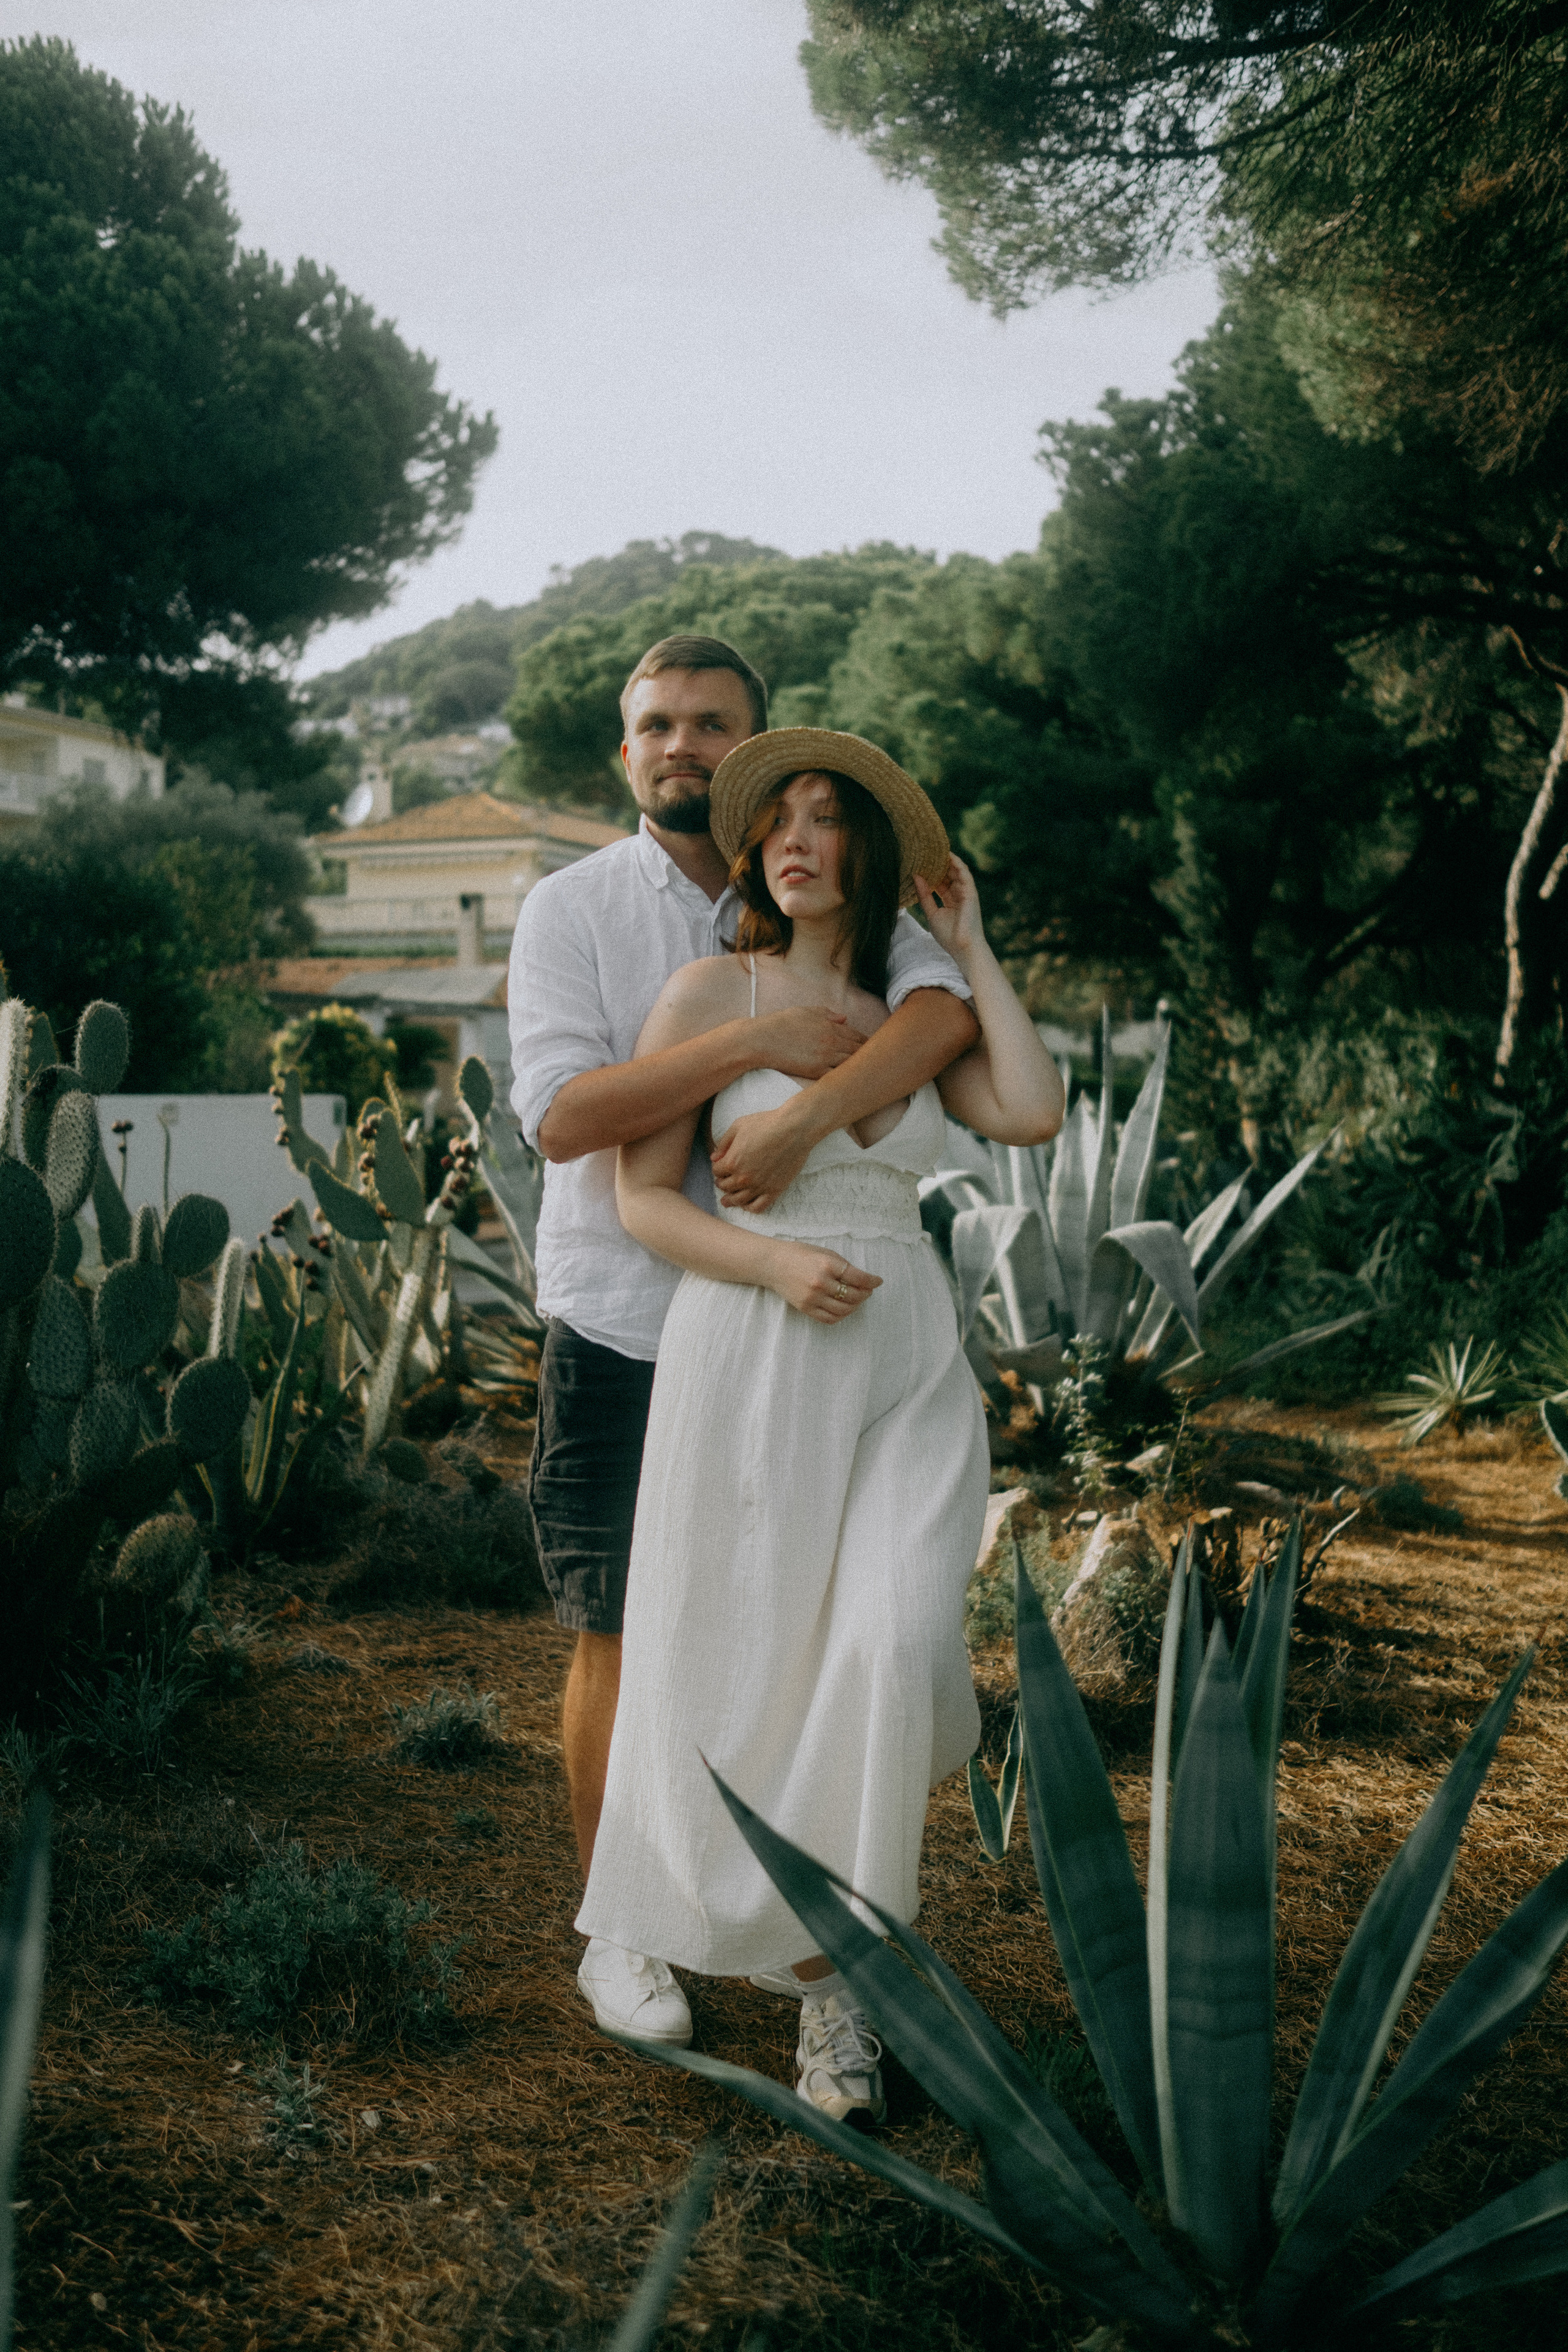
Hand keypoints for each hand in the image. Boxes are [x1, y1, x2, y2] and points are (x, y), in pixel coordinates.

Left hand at [711, 1101, 815, 1210]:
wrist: (794, 1129)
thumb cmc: (766, 1124)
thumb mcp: (738, 1126)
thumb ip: (723, 1143)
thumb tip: (714, 1157)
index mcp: (732, 1161)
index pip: (717, 1171)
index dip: (716, 1168)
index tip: (720, 1167)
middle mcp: (743, 1177)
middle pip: (726, 1187)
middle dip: (721, 1184)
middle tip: (722, 1182)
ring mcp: (759, 1186)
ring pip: (739, 1200)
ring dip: (730, 1200)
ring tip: (727, 1200)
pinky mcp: (774, 1190)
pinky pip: (758, 1207)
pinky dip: (749, 1208)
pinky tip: (747, 1205)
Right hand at [752, 1004, 867, 1080]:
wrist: (761, 1040)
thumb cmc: (780, 1024)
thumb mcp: (805, 1011)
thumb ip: (827, 1014)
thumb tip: (845, 1018)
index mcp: (830, 1025)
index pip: (857, 1035)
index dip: (867, 1042)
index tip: (874, 1048)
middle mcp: (831, 1041)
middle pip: (859, 1050)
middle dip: (869, 1056)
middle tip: (878, 1063)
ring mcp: (825, 1057)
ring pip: (851, 1064)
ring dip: (860, 1068)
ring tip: (868, 1075)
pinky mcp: (816, 1071)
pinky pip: (837, 1076)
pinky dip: (846, 1078)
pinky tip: (851, 1082)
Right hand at [766, 1241, 880, 1323]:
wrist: (772, 1264)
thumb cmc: (799, 1254)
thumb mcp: (823, 1252)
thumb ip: (842, 1265)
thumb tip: (862, 1278)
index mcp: (827, 1264)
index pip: (858, 1277)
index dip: (871, 1281)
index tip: (878, 1282)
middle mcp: (820, 1282)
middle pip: (853, 1295)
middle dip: (865, 1294)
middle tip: (868, 1290)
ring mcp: (812, 1298)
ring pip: (843, 1310)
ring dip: (855, 1306)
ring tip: (857, 1300)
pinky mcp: (806, 1308)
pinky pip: (829, 1318)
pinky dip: (841, 1315)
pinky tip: (844, 1308)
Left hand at [913, 855, 985, 967]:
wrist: (963, 948)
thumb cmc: (948, 936)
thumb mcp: (931, 913)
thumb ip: (924, 895)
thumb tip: (915, 877)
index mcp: (950, 901)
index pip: (940, 882)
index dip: (931, 873)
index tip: (919, 863)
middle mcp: (959, 895)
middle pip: (948, 875)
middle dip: (938, 863)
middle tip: (925, 851)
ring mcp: (966, 893)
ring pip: (956, 871)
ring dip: (947, 860)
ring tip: (934, 848)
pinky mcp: (971, 892)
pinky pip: (964, 873)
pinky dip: (956, 863)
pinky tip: (947, 855)